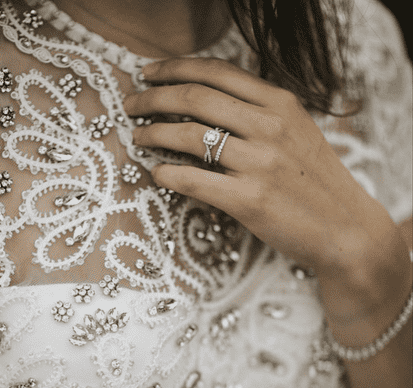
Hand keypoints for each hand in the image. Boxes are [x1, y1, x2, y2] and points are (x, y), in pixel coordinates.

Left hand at [123, 57, 398, 284]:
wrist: (346, 228)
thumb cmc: (317, 182)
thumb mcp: (297, 132)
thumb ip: (259, 113)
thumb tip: (208, 103)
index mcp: (280, 103)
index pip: (216, 72)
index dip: (174, 68)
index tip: (148, 73)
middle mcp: (268, 127)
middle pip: (195, 98)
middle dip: (154, 97)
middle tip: (131, 105)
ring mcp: (259, 164)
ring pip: (189, 137)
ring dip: (154, 134)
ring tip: (137, 137)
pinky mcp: (249, 201)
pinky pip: (194, 181)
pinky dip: (167, 174)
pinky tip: (155, 173)